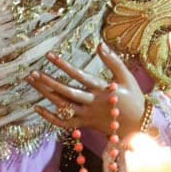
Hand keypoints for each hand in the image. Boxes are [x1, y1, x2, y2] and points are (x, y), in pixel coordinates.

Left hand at [28, 43, 144, 138]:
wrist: (138, 127)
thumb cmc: (133, 98)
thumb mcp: (127, 77)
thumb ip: (113, 61)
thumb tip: (100, 44)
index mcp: (101, 90)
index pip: (79, 76)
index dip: (64, 66)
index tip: (49, 55)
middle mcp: (92, 103)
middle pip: (66, 93)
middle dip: (48, 82)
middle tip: (33, 72)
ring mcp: (86, 116)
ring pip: (62, 106)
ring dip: (45, 94)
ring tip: (32, 80)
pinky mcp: (84, 124)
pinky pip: (64, 123)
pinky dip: (50, 117)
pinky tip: (37, 107)